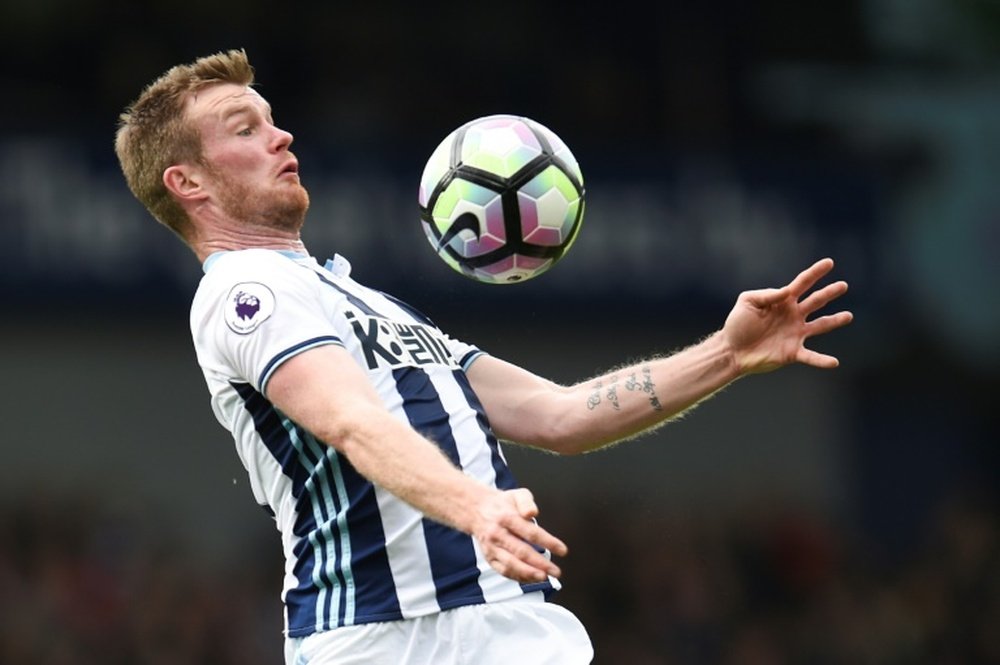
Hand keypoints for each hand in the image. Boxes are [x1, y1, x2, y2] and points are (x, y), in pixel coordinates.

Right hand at [472, 488, 566, 583]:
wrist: (476, 510)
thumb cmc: (502, 504)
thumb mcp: (517, 495)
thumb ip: (527, 502)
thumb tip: (532, 513)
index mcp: (507, 517)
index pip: (530, 532)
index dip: (548, 542)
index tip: (562, 550)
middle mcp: (498, 534)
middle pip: (521, 552)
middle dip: (540, 564)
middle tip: (555, 571)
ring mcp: (492, 547)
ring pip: (510, 564)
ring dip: (528, 573)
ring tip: (543, 577)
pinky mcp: (489, 557)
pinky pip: (503, 571)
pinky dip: (517, 577)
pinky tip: (530, 578)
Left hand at [722, 258, 852, 373]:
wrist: (732, 350)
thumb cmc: (738, 324)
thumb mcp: (747, 301)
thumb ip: (766, 294)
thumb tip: (786, 292)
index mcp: (783, 301)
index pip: (802, 283)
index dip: (815, 273)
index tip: (829, 263)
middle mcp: (793, 316)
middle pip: (816, 301)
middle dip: (829, 293)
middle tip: (843, 285)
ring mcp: (795, 334)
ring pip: (820, 326)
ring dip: (835, 321)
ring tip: (848, 316)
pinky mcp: (792, 352)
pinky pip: (810, 356)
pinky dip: (822, 360)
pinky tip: (834, 362)